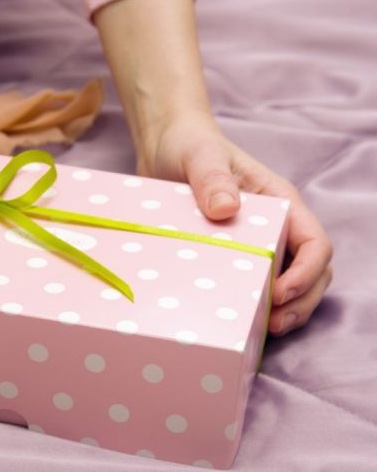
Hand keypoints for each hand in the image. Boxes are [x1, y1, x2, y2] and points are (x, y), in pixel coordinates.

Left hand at [139, 112, 332, 335]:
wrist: (163, 147)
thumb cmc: (189, 145)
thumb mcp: (200, 156)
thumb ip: (211, 177)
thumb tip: (225, 209)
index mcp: (279, 203)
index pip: (314, 243)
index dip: (306, 273)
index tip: (279, 293)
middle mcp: (275, 226)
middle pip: (309, 272)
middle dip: (301, 302)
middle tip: (274, 325)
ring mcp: (255, 243)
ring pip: (287, 285)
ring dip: (283, 311)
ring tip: (262, 332)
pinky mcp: (230, 256)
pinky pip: (250, 286)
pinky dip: (251, 307)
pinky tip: (236, 322)